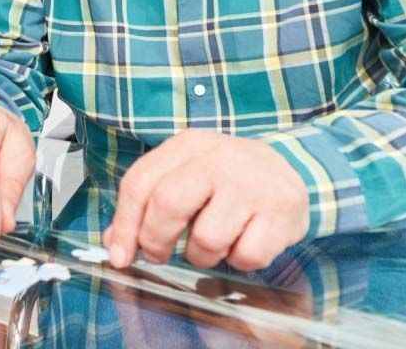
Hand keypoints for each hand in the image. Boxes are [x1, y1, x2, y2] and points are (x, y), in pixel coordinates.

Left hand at [103, 130, 308, 270]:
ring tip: (213, 242)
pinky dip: (239, 261)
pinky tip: (244, 241)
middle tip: (157, 255)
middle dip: (154, 240)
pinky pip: (246, 256)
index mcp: (188, 145)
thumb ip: (147, 207)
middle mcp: (219, 157)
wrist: (290, 168)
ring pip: (206, 239)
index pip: (140, 182)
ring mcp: (252, 183)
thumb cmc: (226, 178)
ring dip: (202, 256)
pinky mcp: (281, 210)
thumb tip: (115, 246)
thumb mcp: (185, 177)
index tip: (120, 255)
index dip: (124, 224)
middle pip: (168, 204)